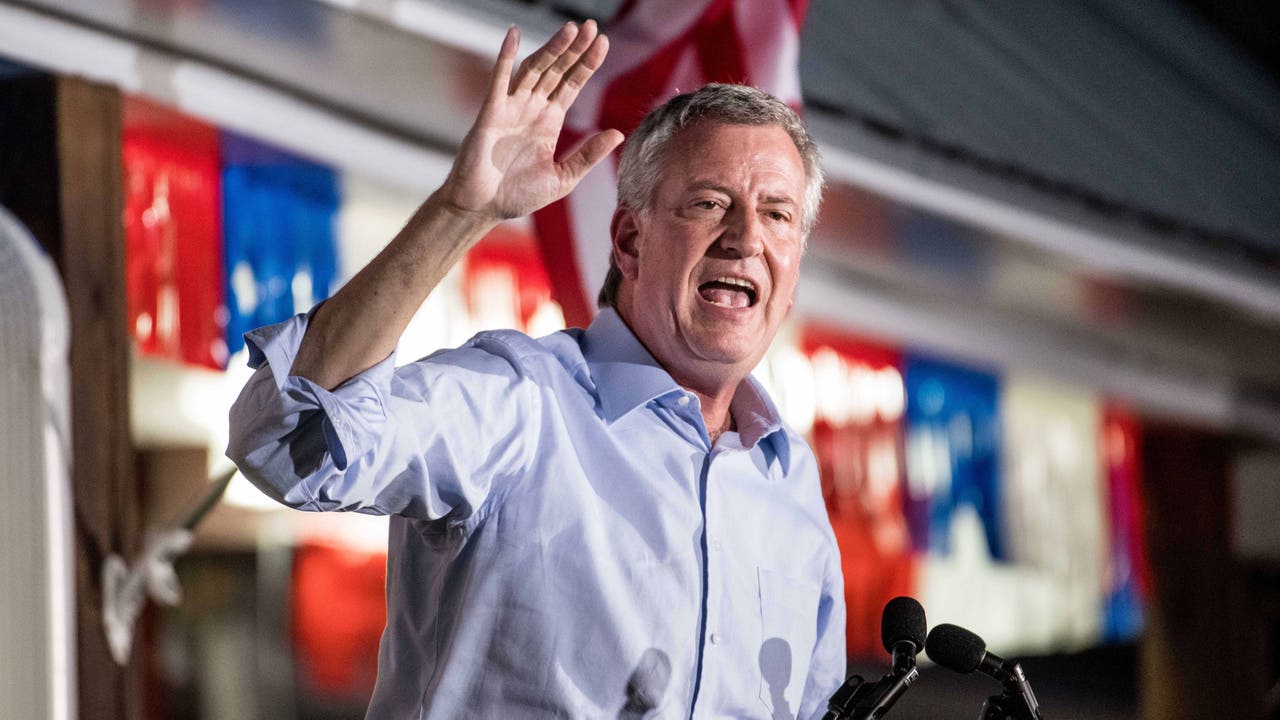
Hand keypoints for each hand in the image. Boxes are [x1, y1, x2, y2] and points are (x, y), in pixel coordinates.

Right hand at [438, 21, 624, 221]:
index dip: (587, 64)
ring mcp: (511, 108)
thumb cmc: (517, 195)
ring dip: (551, 49)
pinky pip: (499, 81)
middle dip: (574, 49)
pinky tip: (514, 35)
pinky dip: (505, 57)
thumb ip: (588, 155)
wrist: (482, 208)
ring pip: (534, 70)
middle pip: (557, 71)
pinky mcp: (490, 113)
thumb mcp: (563, 178)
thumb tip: (617, 133)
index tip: (603, 42)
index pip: (572, 85)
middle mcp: (531, 109)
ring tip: (570, 29)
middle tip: (590, 26)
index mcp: (549, 122)